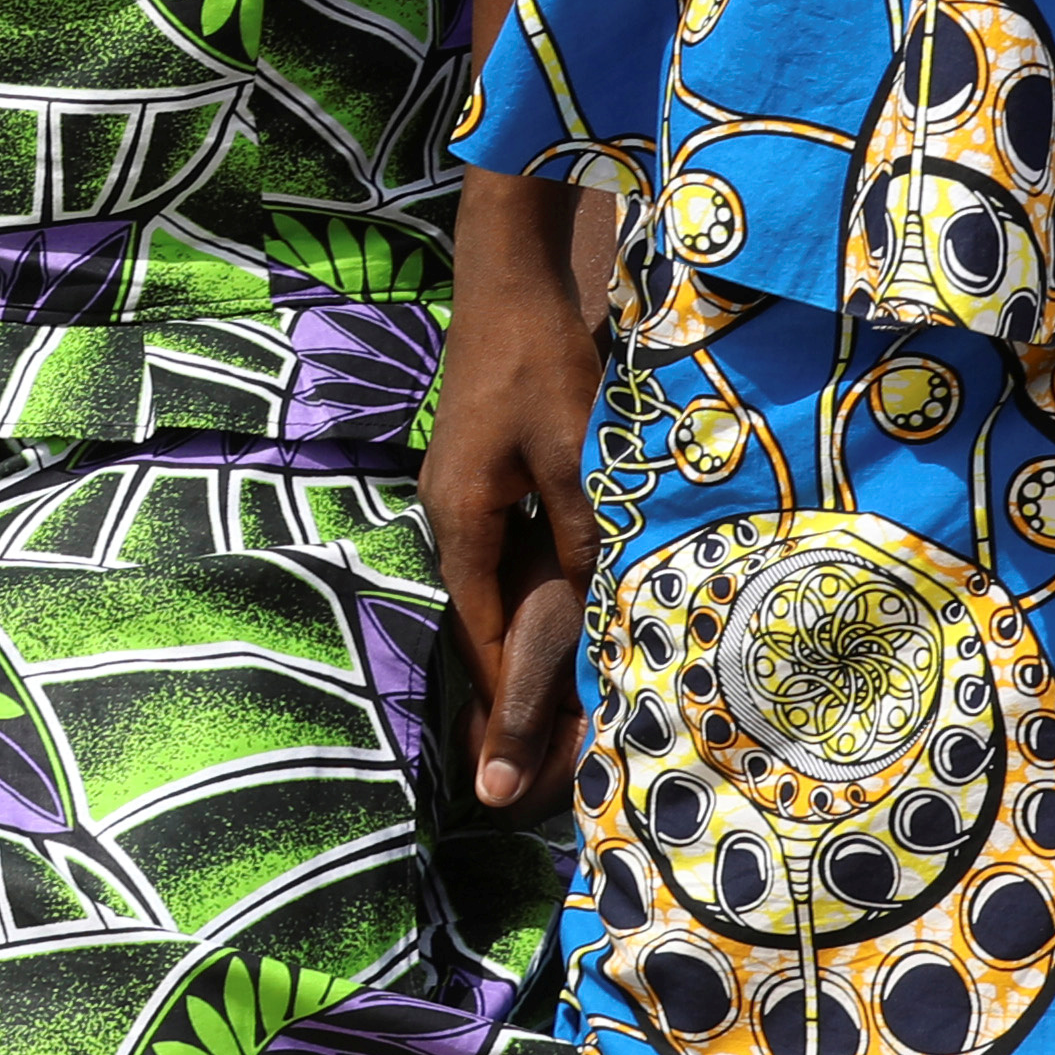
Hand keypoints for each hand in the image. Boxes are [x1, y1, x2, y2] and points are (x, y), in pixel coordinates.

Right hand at [415, 188, 605, 821]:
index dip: (503, 709)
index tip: (507, 781)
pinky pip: (518, 554)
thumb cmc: (544, 361)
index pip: (483, 637)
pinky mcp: (496, 472)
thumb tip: (600, 614)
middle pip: (488, 623)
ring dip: (532, 645)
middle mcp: (454, 516)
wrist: (515, 273)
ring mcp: (471, 493)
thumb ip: (585, 537)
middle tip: (533, 770)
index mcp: (460, 521)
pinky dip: (543, 595)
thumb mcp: (576, 455)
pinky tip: (576, 620)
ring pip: (506, 590)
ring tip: (560, 715)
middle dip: (513, 694)